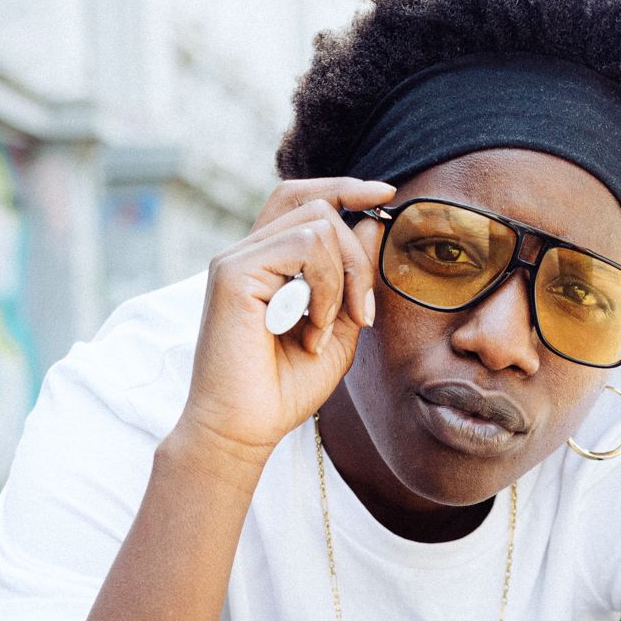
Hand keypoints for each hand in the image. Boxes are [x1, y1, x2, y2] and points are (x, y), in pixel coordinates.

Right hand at [168, 175, 395, 480]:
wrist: (243, 431)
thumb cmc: (283, 390)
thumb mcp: (338, 330)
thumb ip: (354, 278)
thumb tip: (372, 223)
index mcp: (267, 262)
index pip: (302, 198)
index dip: (346, 188)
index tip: (387, 196)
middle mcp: (248, 252)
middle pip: (318, 205)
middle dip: (358, 255)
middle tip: (365, 314)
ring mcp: (236, 259)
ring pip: (317, 222)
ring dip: (342, 279)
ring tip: (326, 331)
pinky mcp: (232, 272)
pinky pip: (303, 245)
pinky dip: (324, 288)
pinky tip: (313, 329)